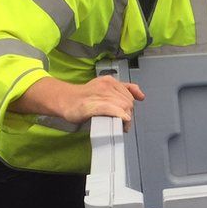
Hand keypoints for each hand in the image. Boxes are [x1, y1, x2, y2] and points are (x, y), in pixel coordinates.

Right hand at [13, 75, 144, 131]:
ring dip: (124, 118)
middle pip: (128, 102)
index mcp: (110, 81)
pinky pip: (111, 109)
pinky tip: (122, 120)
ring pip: (122, 106)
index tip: (125, 116)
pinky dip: (119, 115)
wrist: (64, 100)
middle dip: (128, 114)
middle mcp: (106, 85)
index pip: (129, 96)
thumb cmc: (85, 96)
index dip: (129, 108)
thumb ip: (124, 90)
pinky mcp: (93, 105)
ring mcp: (99, 94)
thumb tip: (142, 96)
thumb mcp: (106, 88)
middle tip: (123, 124)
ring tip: (120, 126)